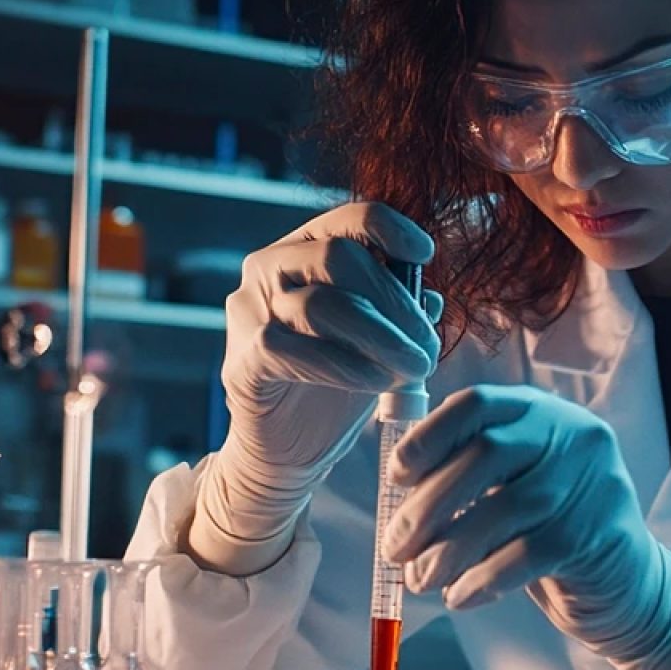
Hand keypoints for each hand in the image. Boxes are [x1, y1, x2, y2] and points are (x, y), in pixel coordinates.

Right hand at [200, 202, 441, 551]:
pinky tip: (375, 385)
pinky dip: (343, 367)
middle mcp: (268, 269)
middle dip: (394, 302)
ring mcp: (248, 313)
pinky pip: (290, 350)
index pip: (347, 219)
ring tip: (414, 370)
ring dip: (380, 338)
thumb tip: (430, 298)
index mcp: (304, 251)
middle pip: (337, 257)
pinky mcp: (240, 361)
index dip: (391, 229)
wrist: (289, 450)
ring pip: (319, 304)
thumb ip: (398, 313)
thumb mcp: (377, 340)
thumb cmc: (335, 383)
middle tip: (428, 346)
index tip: (424, 256)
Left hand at [385, 384, 670, 669]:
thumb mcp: (516, 488)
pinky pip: (524, 556)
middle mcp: (573, 436)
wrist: (630, 590)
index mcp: (543, 414)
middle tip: (395, 546)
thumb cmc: (553, 534)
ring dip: (448, 550)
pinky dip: (481, 580)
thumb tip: (396, 495)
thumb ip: (469, 476)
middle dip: (428, 505)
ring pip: (503, 509)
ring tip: (420, 579)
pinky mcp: (598, 536)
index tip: (396, 477)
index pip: (477, 404)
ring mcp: (593, 484)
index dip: (428, 437)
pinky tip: (460, 596)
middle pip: (485, 455)